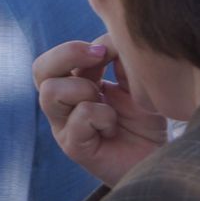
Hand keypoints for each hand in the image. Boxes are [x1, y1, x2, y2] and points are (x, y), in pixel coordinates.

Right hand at [34, 39, 166, 186]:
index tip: (106, 51)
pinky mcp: (73, 147)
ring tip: (107, 103)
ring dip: (84, 88)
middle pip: (40, 70)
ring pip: (51, 91)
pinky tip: (114, 127)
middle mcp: (64, 106)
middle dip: (68, 55)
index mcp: (74, 86)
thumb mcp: (136, 80)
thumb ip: (119, 57)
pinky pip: (80, 115)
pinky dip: (103, 115)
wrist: (158, 157)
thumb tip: (103, 44)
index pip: (53, 60)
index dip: (75, 48)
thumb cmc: (146, 120)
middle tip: (99, 58)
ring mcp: (64, 127)